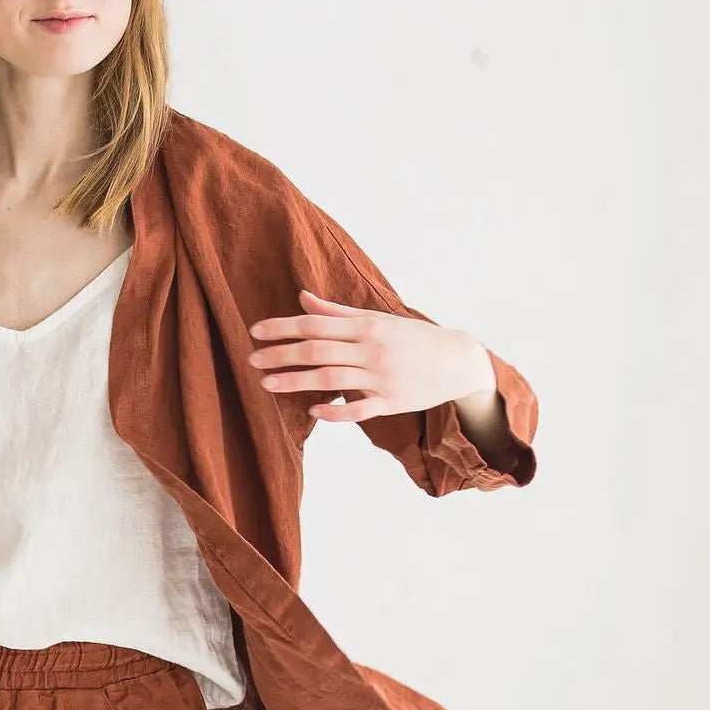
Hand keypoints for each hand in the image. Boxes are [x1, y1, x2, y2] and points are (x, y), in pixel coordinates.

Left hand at [249, 289, 492, 424]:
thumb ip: (337, 312)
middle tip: (251, 360)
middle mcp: (371, 349)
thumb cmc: (410, 337)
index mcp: (366, 325)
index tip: (255, 332)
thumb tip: (302, 298)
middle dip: (281, 355)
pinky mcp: (392, 402)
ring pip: (331, 379)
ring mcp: (382, 377)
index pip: (316, 323)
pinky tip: (312, 411)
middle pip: (317, 350)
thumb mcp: (376, 319)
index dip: (283, 327)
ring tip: (267, 384)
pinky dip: (334, 411)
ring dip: (296, 381)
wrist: (457, 359)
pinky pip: (359, 409)